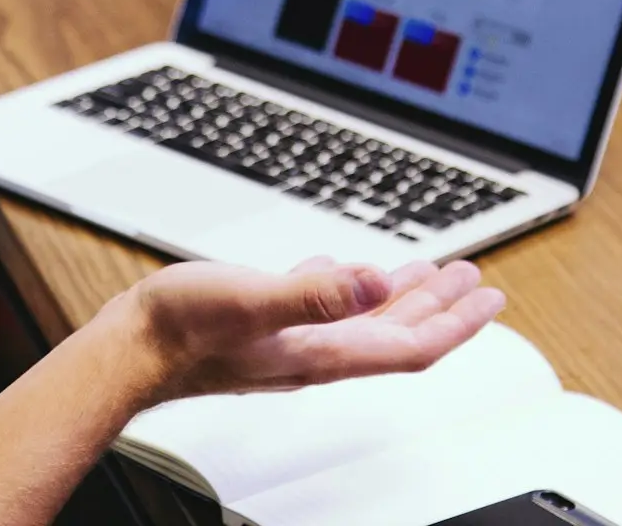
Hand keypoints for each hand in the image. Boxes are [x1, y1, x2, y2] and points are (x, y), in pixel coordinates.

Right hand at [110, 257, 505, 406]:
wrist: (130, 349)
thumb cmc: (183, 331)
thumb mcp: (254, 300)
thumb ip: (316, 293)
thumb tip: (375, 279)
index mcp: (324, 350)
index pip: (410, 345)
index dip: (456, 324)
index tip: (490, 300)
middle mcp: (316, 350)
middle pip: (397, 333)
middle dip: (441, 306)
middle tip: (474, 279)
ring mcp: (291, 341)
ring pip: (363, 320)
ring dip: (402, 296)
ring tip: (430, 273)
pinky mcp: (266, 325)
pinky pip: (323, 306)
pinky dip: (347, 288)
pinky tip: (342, 270)